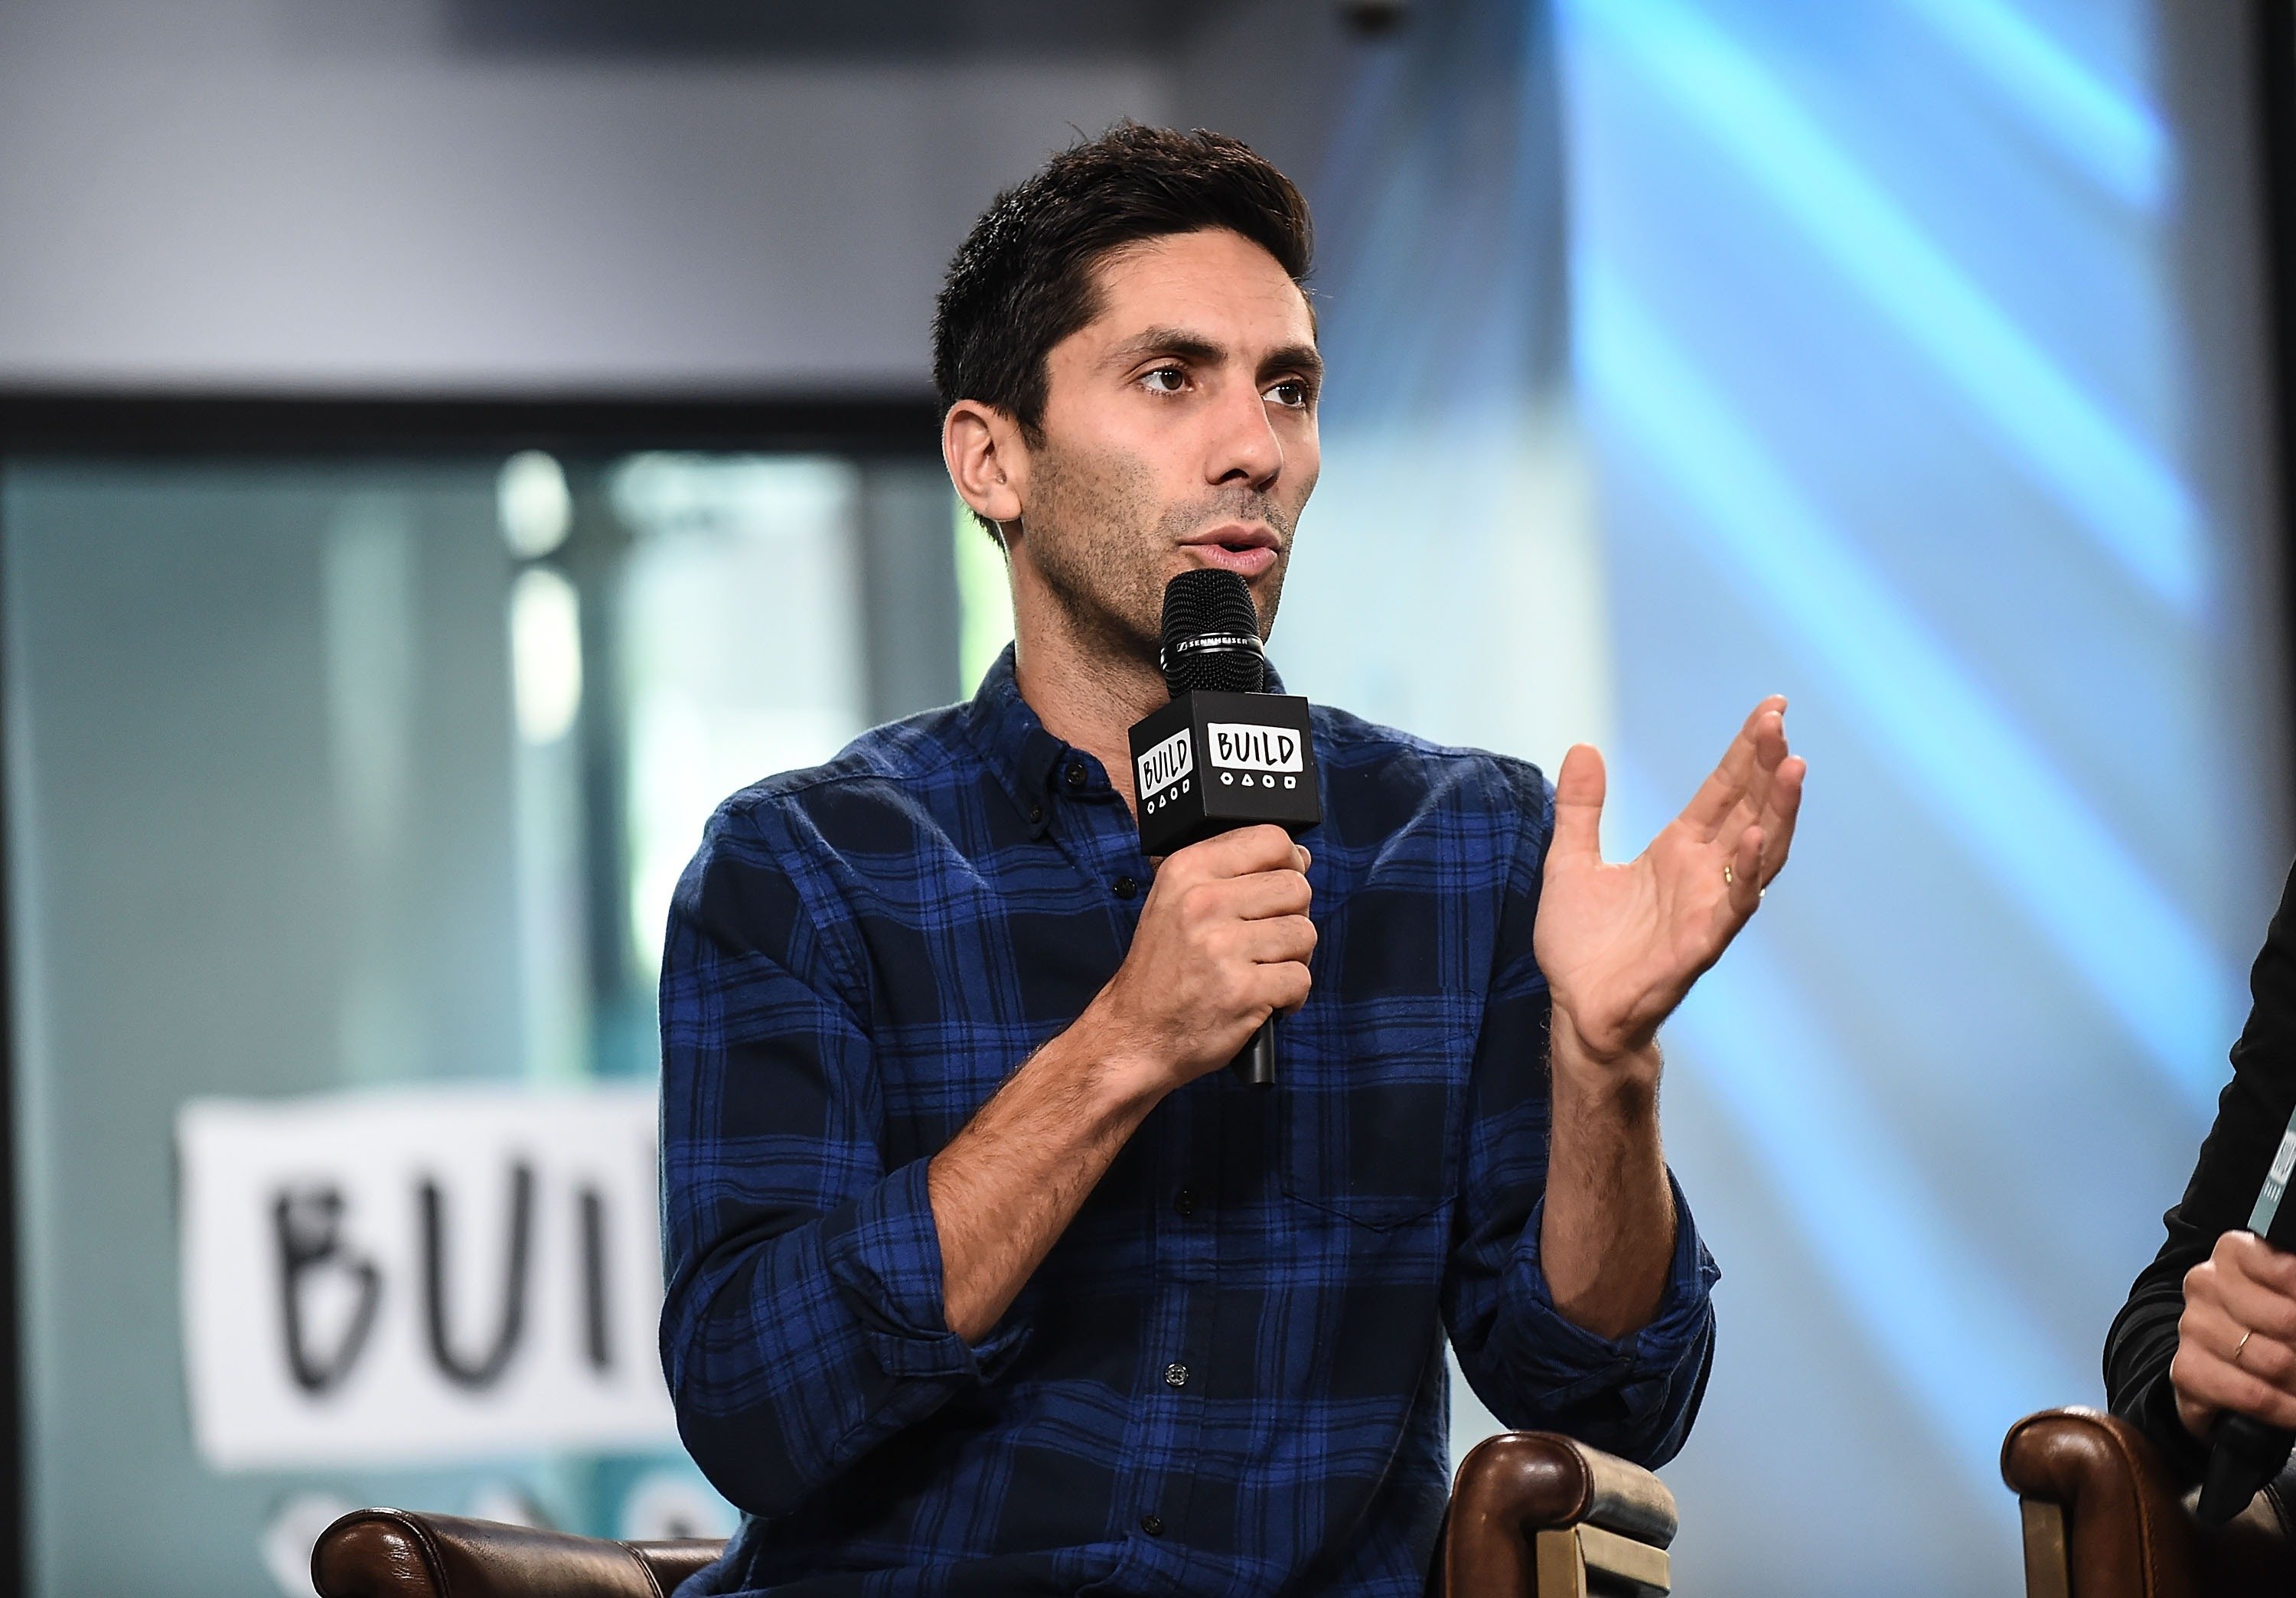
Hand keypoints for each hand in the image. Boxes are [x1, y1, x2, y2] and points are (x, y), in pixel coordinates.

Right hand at [1085, 824, 1313, 1091]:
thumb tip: (1300, 857)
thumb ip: (1231, 874)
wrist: (1134, 1035)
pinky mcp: (1242, 990)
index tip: (1282, 886)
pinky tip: (1266, 999)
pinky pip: (1300, 978)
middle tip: (1267, 940)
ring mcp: (1223, 947)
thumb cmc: (1160, 972)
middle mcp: (1203, 902)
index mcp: (1187, 870)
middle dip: (1293, 917)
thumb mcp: (1175, 901)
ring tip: (1264, 970)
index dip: (1290, 864)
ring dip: (1294, 958)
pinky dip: (1291, 995)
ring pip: (1304, 933)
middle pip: (1296, 888)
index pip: (1271, 840)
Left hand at [1534, 697, 1804, 1065]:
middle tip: (1780, 719)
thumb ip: (1581, 808)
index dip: (1747, 751)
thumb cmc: (1582, 946)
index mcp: (1679, 851)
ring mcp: (1706, 909)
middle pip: (1748, 810)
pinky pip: (1732, 908)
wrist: (1576, 1011)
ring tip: (1792, 767)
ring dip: (1777, 812)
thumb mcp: (1569, 862)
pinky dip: (1748, 874)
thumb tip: (1582, 748)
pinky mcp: (1697, 946)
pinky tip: (1758, 839)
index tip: (1773, 708)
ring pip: (1757, 854)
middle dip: (1766, 766)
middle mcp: (1703, 874)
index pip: (1723, 790)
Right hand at [2173, 1231, 2295, 1437]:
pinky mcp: (2186, 1370)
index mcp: (2234, 1252)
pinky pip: (2252, 1396)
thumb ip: (2295, 1290)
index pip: (2288, 1272)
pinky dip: (2284, 1409)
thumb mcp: (2288, 1296)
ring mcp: (2192, 1326)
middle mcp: (2205, 1283)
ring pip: (2273, 1361)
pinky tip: (2293, 1409)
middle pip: (2286, 1320)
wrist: (2222, 1362)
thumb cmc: (2268, 1323)